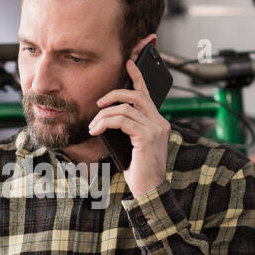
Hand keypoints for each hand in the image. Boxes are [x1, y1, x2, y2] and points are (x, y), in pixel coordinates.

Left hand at [89, 56, 169, 197]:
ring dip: (103, 116)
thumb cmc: (140, 170)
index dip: (137, 76)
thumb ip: (129, 128)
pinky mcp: (147, 136)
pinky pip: (121, 121)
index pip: (147, 94)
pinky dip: (105, 123)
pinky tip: (96, 131)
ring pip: (124, 109)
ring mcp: (155, 128)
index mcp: (159, 122)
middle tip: (98, 104)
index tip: (128, 63)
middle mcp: (160, 122)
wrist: (150, 190)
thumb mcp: (133, 144)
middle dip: (113, 95)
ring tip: (93, 127)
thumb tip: (109, 114)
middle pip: (135, 96)